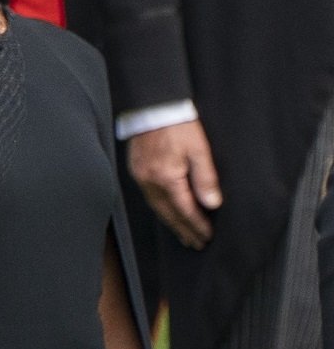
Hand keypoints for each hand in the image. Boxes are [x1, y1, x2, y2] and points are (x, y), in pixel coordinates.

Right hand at [127, 120, 221, 249]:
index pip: (184, 209)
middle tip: (195, 243)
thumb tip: (212, 203)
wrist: (154, 106)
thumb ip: (205, 178)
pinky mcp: (137, 169)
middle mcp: (150, 180)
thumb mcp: (199, 149)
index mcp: (166, 177)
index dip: (197, 225)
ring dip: (171, 222)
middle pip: (168, 213)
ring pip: (156, 207)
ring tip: (182, 233)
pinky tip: (166, 211)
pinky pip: (148, 197)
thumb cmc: (177, 124)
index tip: (206, 236)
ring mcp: (140, 176)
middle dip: (183, 229)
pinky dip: (160, 208)